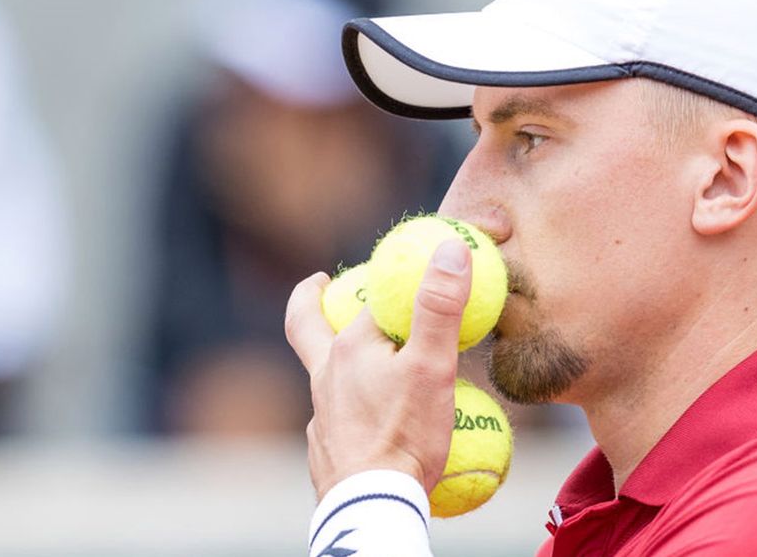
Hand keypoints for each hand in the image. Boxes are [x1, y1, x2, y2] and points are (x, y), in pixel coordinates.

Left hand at [285, 239, 471, 498]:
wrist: (370, 506)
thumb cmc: (403, 435)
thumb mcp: (432, 366)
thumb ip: (439, 308)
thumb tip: (449, 249)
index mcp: (348, 348)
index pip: (370, 300)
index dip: (390, 284)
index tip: (405, 271)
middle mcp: (326, 375)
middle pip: (307, 326)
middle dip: (312, 300)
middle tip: (319, 283)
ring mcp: (321, 414)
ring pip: (325, 376)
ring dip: (340, 361)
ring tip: (367, 361)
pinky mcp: (325, 449)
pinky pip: (333, 418)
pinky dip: (349, 410)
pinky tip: (368, 423)